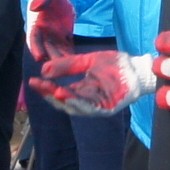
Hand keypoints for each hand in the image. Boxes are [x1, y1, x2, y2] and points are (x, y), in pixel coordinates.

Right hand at [23, 0, 80, 67]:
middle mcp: (43, 35)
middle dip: (50, 59)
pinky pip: (68, 48)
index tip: (39, 57)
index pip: (33, 39)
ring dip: (62, 60)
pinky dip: (71, 55)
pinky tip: (78, 62)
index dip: (36, 48)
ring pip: (57, 51)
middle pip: (46, 49)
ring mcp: (54, 37)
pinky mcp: (65, 38)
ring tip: (69, 68)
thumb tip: (35, 6)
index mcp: (35, 25)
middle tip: (56, 69)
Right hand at [28, 45, 154, 116]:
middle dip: (51, 95)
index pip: (59, 92)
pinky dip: (80, 104)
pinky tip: (70, 97)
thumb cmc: (116, 65)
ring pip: (76, 107)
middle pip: (64, 102)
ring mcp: (98, 106)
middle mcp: (87, 101)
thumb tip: (44, 69)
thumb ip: (68, 65)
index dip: (46, 88)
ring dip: (64, 101)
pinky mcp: (108, 108)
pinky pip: (92, 109)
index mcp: (81, 90)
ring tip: (53, 92)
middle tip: (39, 85)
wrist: (137, 67)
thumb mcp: (88, 61)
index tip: (33, 81)